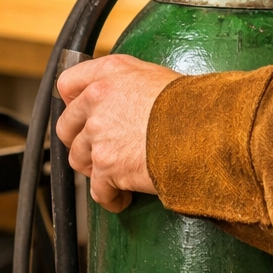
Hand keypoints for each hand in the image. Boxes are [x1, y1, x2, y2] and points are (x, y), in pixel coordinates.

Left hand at [55, 54, 179, 212]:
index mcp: (109, 74)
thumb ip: (129, 84)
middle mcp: (97, 100)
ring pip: (79, 159)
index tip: (79, 114)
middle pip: (67, 127)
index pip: (68, 84)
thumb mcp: (157, 76)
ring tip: (113, 176)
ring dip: (94, 170)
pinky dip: (111, 198)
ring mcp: (99, 134)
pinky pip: (98, 191)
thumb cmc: (193, 104)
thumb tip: (128, 99)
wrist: (206, 129)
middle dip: (79, 141)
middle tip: (95, 151)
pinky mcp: (107, 167)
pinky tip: (123, 198)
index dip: (72, 102)